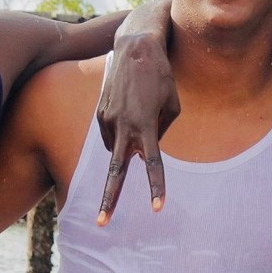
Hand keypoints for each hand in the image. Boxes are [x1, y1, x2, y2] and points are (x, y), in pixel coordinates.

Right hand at [93, 31, 179, 223]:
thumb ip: (160, 132)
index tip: (157, 208)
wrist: (135, 48)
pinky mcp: (99, 113)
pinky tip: (130, 110)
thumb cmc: (161, 77)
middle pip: (115, 171)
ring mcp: (107, 120)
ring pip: (119, 147)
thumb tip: (143, 153)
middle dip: (109, 199)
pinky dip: (122, 131)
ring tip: (141, 108)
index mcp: (145, 125)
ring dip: (129, 142)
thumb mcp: (172, 105)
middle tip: (101, 224)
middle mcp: (122, 126)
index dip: (156, 187)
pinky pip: (112, 134)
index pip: (152, 164)